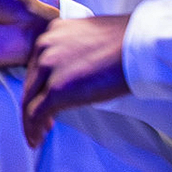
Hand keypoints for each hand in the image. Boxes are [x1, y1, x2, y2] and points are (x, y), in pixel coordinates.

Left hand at [22, 14, 131, 145]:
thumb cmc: (129, 42)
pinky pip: (36, 114)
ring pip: (29, 100)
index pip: (37, 64)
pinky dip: (33, 129)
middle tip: (41, 121)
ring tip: (38, 134)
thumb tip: (75, 72)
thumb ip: (75, 52)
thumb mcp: (91, 37)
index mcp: (54, 32)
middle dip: (34, 104)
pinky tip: (37, 139)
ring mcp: (48, 67)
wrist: (142, 46)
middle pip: (31, 83)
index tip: (43, 98)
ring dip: (31, 121)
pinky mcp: (57, 89)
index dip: (39, 85)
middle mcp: (45, 46)